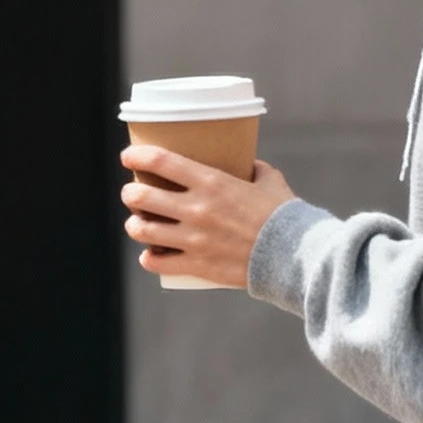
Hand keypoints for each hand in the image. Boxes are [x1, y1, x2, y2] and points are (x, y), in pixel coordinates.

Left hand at [120, 147, 295, 287]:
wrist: (294, 256)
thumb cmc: (284, 216)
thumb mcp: (271, 182)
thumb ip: (256, 170)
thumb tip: (249, 164)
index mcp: (210, 181)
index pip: (159, 161)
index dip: (136, 156)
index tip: (128, 157)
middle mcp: (196, 208)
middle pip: (141, 197)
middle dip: (130, 194)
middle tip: (133, 194)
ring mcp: (194, 239)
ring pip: (142, 230)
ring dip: (135, 226)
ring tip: (139, 225)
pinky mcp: (198, 266)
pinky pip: (158, 263)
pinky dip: (149, 259)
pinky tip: (150, 255)